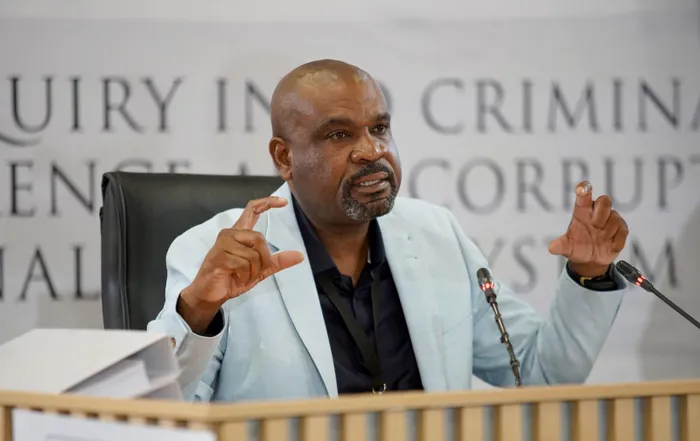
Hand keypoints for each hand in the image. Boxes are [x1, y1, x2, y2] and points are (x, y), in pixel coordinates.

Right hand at [178, 196, 303, 331]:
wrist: (211, 294)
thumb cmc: (232, 278)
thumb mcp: (260, 270)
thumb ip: (277, 261)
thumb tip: (299, 256)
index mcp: (239, 233)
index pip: (252, 209)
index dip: (267, 203)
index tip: (283, 202)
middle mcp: (230, 234)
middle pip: (258, 237)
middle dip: (264, 258)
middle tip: (256, 271)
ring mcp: (223, 243)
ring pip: (252, 253)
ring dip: (253, 271)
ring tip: (242, 275)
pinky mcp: (219, 256)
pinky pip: (243, 264)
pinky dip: (245, 275)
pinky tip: (236, 277)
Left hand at [548, 181, 628, 276]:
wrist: (590, 261)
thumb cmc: (577, 247)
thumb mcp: (566, 247)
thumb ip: (560, 246)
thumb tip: (552, 248)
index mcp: (582, 210)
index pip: (583, 195)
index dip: (584, 189)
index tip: (583, 187)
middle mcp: (597, 212)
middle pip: (605, 200)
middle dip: (601, 213)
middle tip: (595, 226)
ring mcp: (611, 220)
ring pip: (615, 217)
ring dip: (607, 231)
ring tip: (601, 240)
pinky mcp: (621, 230)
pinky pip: (623, 230)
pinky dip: (617, 240)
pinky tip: (610, 247)